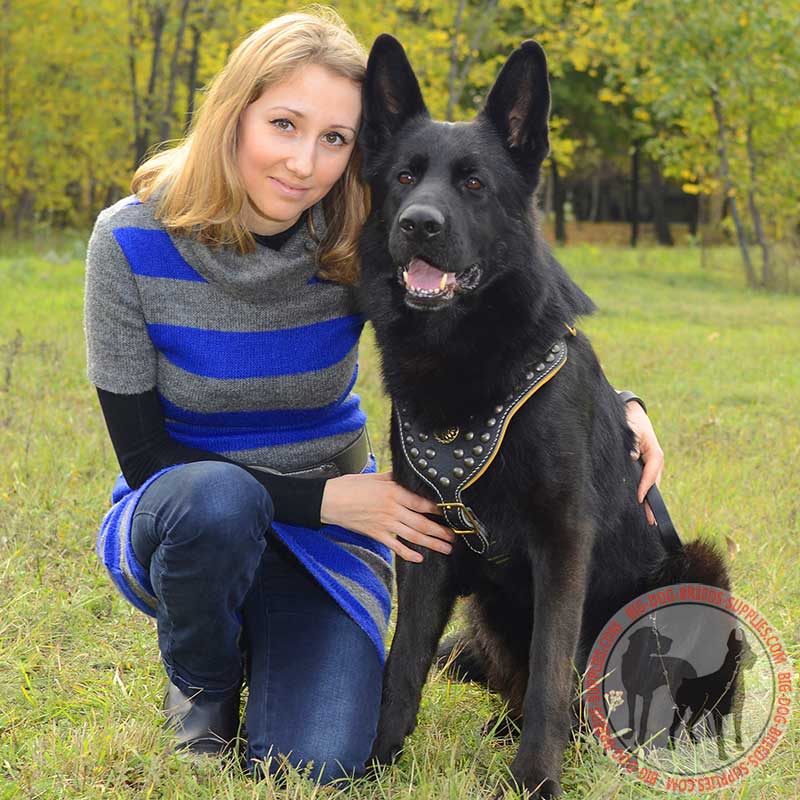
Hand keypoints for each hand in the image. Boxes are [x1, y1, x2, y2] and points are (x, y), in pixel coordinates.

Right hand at [319, 471, 455, 561]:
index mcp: (393, 492)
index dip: (439, 509)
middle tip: (455, 536)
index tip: (452, 513)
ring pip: (413, 535)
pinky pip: (395, 546)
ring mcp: (385, 524)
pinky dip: (408, 553)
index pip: (422, 502)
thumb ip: (393, 477)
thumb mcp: (374, 476)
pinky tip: (419, 558)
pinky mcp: (376, 534)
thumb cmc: (349, 486)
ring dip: (432, 543)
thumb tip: (408, 475)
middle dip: (441, 530)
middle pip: (422, 522)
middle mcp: (392, 509)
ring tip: (446, 548)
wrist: (328, 500)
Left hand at [624, 400, 664, 525]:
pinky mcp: (645, 466)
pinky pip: (647, 482)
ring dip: (649, 500)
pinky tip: (642, 506)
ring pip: (652, 485)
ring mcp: (652, 464)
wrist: (631, 413)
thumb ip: (633, 445)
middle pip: (655, 484)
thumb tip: (633, 458)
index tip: (639, 499)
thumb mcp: (631, 432)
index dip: (645, 486)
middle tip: (650, 520)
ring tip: (649, 519)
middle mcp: (656, 461)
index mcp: (655, 453)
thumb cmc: (630, 422)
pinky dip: (645, 493)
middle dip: (651, 502)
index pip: (652, 473)